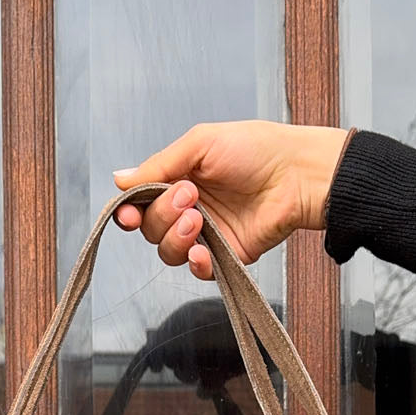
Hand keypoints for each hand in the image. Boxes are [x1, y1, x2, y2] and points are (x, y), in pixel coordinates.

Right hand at [111, 120, 351, 279]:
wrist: (296, 174)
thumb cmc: (256, 149)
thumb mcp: (200, 143)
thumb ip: (158, 165)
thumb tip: (119, 179)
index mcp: (179, 180)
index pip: (141, 203)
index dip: (130, 212)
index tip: (129, 214)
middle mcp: (189, 209)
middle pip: (151, 229)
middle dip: (162, 215)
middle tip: (188, 196)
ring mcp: (207, 234)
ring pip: (169, 252)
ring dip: (176, 238)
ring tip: (198, 219)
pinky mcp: (227, 256)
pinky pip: (199, 271)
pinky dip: (196, 264)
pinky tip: (202, 252)